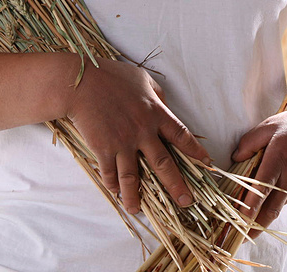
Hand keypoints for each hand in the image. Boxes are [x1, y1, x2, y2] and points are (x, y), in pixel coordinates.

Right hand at [63, 58, 210, 214]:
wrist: (80, 82)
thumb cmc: (112, 76)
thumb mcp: (142, 79)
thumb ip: (158, 95)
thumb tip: (166, 107)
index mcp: (156, 112)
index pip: (181, 135)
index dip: (195, 151)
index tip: (206, 164)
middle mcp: (142, 131)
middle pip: (164, 164)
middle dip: (176, 185)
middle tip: (186, 202)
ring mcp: (122, 142)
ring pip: (132, 177)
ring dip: (135, 196)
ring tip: (137, 210)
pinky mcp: (103, 148)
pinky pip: (109, 172)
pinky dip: (112, 184)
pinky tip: (114, 192)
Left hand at [231, 102, 286, 237]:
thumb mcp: (272, 124)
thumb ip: (251, 140)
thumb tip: (235, 158)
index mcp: (278, 158)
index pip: (260, 188)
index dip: (249, 207)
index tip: (238, 221)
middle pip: (271, 209)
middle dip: (256, 226)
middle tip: (242, 237)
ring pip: (280, 203)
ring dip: (266, 212)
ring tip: (250, 217)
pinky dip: (279, 198)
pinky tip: (273, 192)